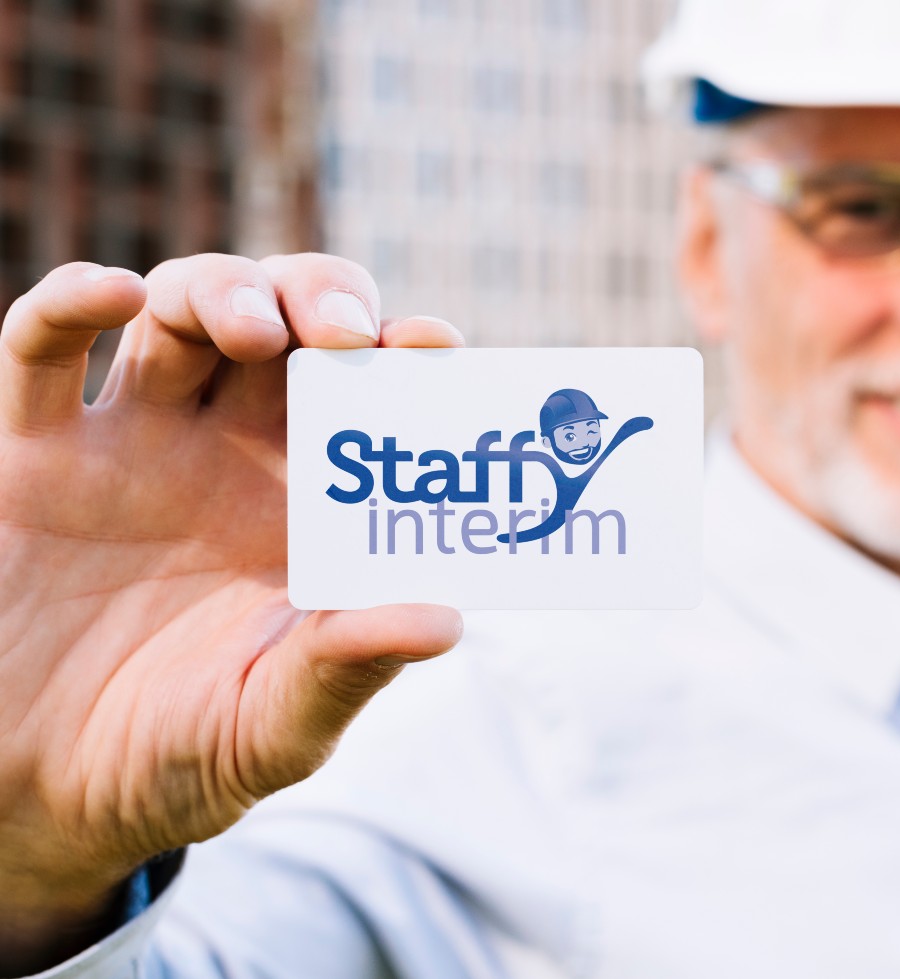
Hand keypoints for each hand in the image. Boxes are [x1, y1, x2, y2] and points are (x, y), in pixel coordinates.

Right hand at [0, 255, 462, 970]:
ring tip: (255, 328)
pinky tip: (114, 294)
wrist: (45, 797)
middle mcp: (227, 455)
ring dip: (223, 291)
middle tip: (347, 330)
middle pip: (282, 325)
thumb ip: (348, 668)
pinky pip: (39, 351)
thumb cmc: (179, 754)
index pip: (365, 398)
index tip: (434, 343)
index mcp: (302, 506)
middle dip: (318, 299)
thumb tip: (444, 620)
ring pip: (178, 314)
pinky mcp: (35, 458)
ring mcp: (132, 444)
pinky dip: (71, 305)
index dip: (401, 358)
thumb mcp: (275, 723)